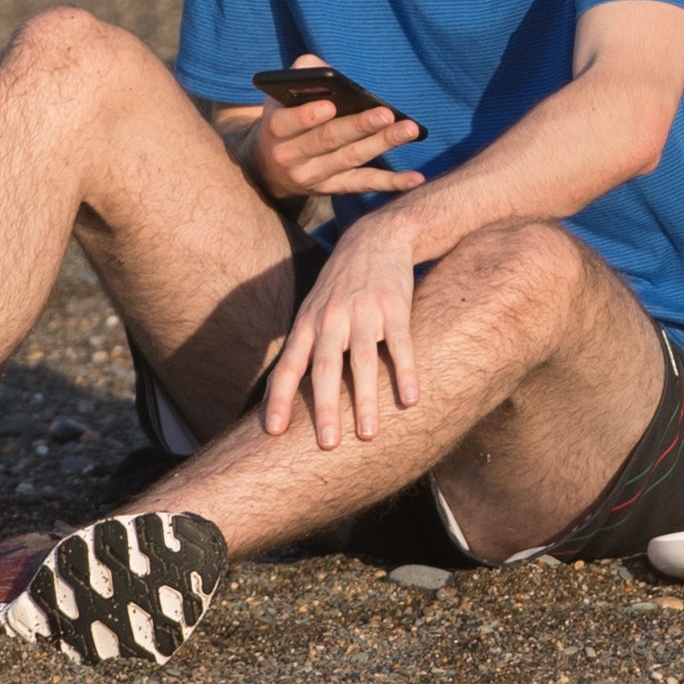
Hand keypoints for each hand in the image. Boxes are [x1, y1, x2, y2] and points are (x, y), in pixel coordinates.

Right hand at [244, 53, 426, 200]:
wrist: (270, 168)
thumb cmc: (286, 120)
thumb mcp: (280, 97)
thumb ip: (300, 75)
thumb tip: (325, 67)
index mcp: (276, 129)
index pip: (288, 123)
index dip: (307, 116)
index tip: (330, 105)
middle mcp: (292, 157)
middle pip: (328, 140)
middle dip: (359, 126)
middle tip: (386, 114)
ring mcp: (314, 176)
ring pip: (352, 159)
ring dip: (382, 144)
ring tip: (408, 129)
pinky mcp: (335, 188)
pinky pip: (365, 184)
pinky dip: (391, 182)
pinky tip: (415, 178)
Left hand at [261, 208, 420, 449]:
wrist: (376, 238)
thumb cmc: (341, 286)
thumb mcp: (313, 310)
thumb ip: (304, 347)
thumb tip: (283, 395)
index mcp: (308, 324)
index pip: (289, 366)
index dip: (280, 399)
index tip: (273, 432)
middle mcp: (331, 319)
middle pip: (325, 368)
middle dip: (325, 408)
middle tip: (327, 445)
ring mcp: (364, 312)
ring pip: (364, 361)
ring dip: (366, 399)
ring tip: (369, 434)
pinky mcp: (395, 307)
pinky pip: (401, 344)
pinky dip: (405, 372)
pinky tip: (410, 399)